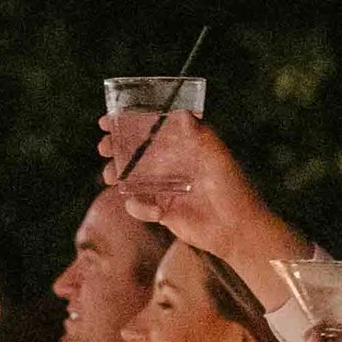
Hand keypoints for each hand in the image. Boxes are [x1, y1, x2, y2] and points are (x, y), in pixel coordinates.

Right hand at [97, 107, 282, 260]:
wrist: (238, 230)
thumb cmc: (234, 190)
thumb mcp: (219, 158)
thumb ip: (201, 135)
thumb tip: (182, 112)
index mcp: (182, 147)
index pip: (150, 130)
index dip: (127, 124)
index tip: (107, 120)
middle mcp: (171, 165)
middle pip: (134, 152)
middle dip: (115, 149)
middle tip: (104, 147)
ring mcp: (164, 188)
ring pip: (131, 178)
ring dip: (117, 175)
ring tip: (111, 177)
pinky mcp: (162, 212)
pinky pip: (139, 207)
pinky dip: (139, 208)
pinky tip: (156, 213)